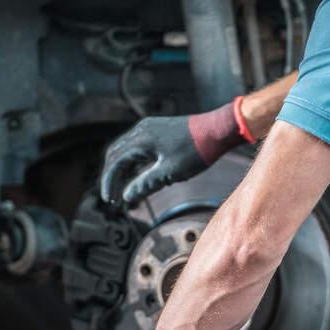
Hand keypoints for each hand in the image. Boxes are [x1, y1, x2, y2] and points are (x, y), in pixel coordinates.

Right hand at [100, 101, 249, 205]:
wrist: (219, 129)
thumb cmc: (197, 151)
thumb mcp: (171, 172)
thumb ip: (146, 184)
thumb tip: (126, 197)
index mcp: (141, 139)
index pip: (115, 162)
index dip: (109, 182)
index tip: (111, 201)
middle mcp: (141, 130)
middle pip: (115, 155)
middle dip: (112, 177)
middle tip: (113, 198)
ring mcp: (149, 128)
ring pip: (126, 151)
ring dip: (123, 170)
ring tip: (124, 191)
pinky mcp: (158, 130)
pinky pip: (138, 147)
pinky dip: (134, 163)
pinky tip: (138, 178)